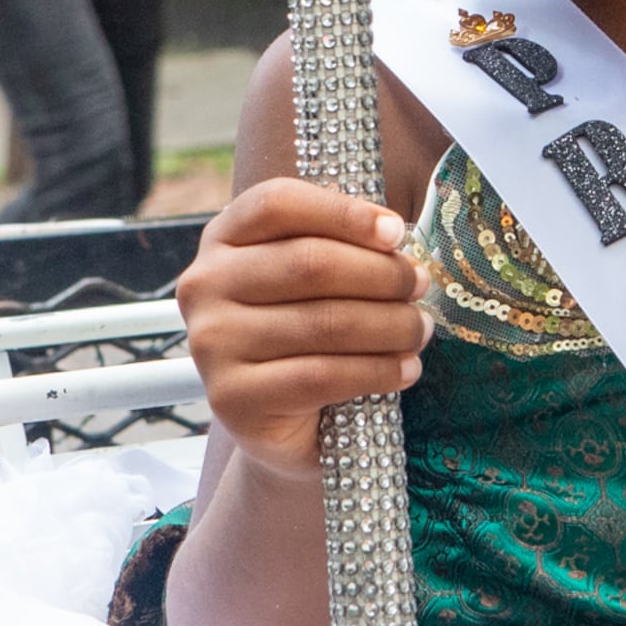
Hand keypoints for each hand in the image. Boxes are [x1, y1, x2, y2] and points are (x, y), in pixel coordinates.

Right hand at [177, 178, 431, 478]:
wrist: (277, 421)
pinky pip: (322, 376)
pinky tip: (405, 370)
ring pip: (324, 322)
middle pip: (309, 263)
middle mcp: (204, 285)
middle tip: (421, 286)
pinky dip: (377, 371)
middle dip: (382, 274)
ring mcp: (212, 344)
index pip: (278, 204)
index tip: (396, 233)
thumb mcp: (311, 278)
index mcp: (223, 238)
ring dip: (391, 325)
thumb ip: (339, 245)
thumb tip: (395, 236)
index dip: (344, 213)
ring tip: (420, 330)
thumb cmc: (304, 332)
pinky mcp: (233, 399)